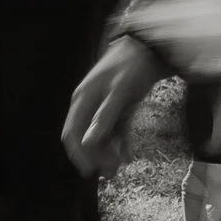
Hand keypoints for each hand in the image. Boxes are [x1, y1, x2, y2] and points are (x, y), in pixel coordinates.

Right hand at [63, 35, 161, 177]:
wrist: (149, 48)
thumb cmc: (131, 67)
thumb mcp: (119, 93)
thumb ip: (103, 118)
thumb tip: (87, 142)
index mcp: (83, 99)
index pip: (71, 133)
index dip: (78, 154)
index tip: (90, 171)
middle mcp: (88, 104)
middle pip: (85, 138)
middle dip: (96, 156)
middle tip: (111, 172)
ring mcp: (102, 106)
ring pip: (100, 136)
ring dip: (108, 152)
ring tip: (120, 165)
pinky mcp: (116, 108)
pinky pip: (114, 131)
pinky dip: (119, 142)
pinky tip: (127, 154)